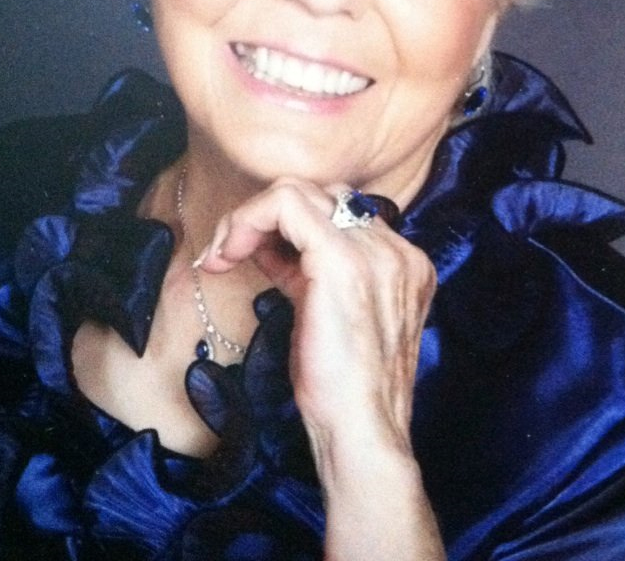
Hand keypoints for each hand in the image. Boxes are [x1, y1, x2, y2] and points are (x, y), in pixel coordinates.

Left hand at [196, 178, 436, 450]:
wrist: (363, 433)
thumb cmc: (343, 391)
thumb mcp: (329, 318)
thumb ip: (310, 274)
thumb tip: (266, 244)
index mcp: (401, 263)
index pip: (340, 214)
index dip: (288, 228)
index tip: (252, 256)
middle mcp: (395, 249)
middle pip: (323, 195)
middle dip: (266, 217)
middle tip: (228, 252)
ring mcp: (374, 251)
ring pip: (299, 191)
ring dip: (250, 217)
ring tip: (223, 252)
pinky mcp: (342, 260)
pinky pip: (285, 204)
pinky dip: (247, 219)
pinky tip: (226, 253)